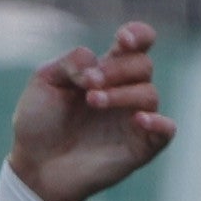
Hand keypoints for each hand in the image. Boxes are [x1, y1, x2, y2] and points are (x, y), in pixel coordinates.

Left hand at [6, 21, 173, 200]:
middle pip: (143, 65)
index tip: (123, 40)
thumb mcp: (45, 81)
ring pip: (150, 94)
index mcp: (105, 71)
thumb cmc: (39, 122)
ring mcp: (134, 119)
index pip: (137, 45)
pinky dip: (159, 122)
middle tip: (89, 84)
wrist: (34, 165)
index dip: (138, 35)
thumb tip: (97, 62)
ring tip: (93, 100)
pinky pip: (166, 131)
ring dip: (123, 93)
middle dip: (117, 69)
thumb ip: (71, 62)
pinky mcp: (140, 147)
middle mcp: (125, 92)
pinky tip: (139, 119)